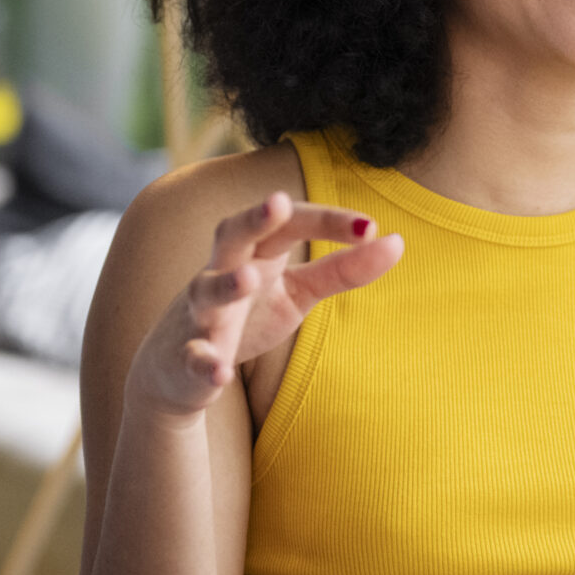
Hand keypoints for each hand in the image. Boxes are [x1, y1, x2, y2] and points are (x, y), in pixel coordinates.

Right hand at [126, 191, 402, 424]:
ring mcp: (199, 314)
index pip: (288, 224)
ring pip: (204, 292)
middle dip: (253, 218)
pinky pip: (193, 358)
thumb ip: (342, 268)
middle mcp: (221, 272)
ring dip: (224, 285)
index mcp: (254, 251)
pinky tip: (220, 373)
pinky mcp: (187, 358)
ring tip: (248, 280)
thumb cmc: (246, 315)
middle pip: (232, 235)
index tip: (370, 227)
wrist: (178, 370)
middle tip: (279, 202)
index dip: (326, 222)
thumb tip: (397, 241)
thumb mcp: (297, 291)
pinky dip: (205, 364)